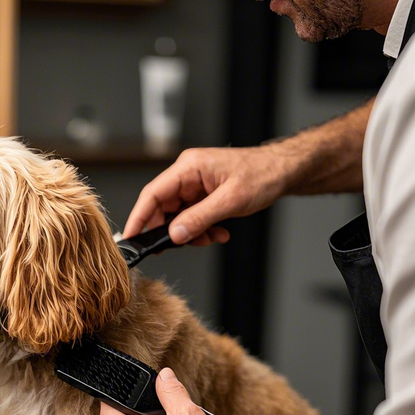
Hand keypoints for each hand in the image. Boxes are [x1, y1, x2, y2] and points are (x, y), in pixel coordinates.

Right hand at [123, 145, 289, 245]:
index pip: (153, 194)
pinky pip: (193, 218)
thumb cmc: (262, 175)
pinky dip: (202, 230)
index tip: (131, 237)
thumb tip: (174, 235)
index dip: (139, 217)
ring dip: (191, 233)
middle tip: (182, 246)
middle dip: (172, 231)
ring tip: (211, 238)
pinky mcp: (203, 197)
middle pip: (163, 209)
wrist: (283, 172)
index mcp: (188, 168)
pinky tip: (218, 233)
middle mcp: (188, 176)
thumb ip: (199, 218)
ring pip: (178, 217)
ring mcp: (195, 187)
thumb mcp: (230, 200)